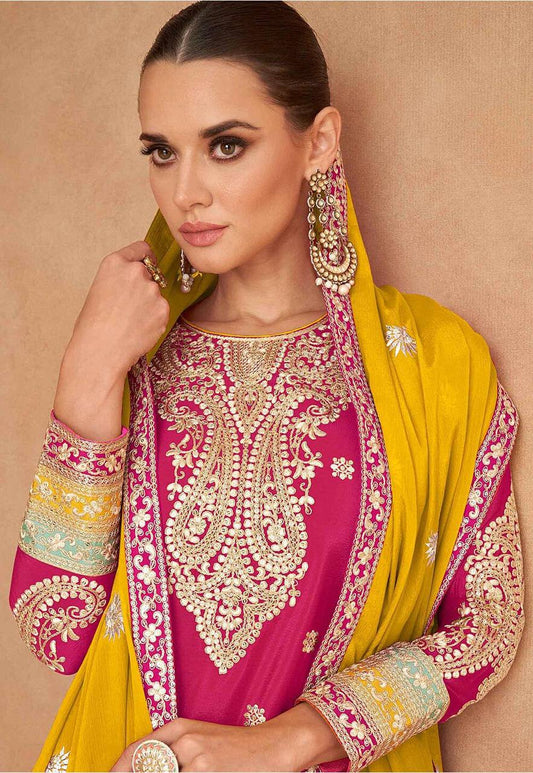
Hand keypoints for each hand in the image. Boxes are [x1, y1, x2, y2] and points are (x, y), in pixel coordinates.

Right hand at [67, 240, 169, 376]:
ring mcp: (152, 289)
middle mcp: (136, 271)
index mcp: (115, 263)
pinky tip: (139, 330)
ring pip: (156, 295)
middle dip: (145, 287)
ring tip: (131, 322)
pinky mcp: (163, 308)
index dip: (146, 258)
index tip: (149, 265)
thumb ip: (119, 280)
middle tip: (132, 307)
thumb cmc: (92, 326)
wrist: (101, 350)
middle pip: (150, 273)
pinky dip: (154, 320)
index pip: (141, 249)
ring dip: (150, 305)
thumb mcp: (99, 291)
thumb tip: (131, 284)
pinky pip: (162, 311)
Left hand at [109, 713, 302, 771]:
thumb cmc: (233, 748)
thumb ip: (172, 752)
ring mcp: (199, 762)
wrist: (272, 747)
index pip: (136, 752)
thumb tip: (141, 768)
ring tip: (185, 772)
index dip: (118, 769)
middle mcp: (186, 742)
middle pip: (148, 770)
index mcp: (180, 728)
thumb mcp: (200, 740)